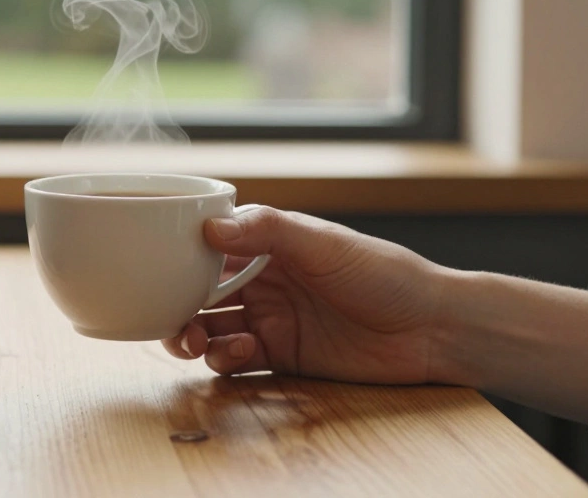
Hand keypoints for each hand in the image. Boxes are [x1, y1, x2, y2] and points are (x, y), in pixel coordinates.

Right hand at [162, 206, 451, 383]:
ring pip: (210, 329)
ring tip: (195, 340)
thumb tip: (207, 226)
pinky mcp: (282, 357)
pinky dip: (225, 359)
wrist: (432, 328)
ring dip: (192, 335)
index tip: (155, 267)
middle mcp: (262, 281)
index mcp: (267, 245)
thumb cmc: (384, 272)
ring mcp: (270, 320)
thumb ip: (265, 230)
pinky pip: (236, 361)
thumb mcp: (322, 242)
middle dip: (176, 305)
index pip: (208, 247)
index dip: (178, 258)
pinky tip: (239, 352)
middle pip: (200, 293)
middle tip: (170, 318)